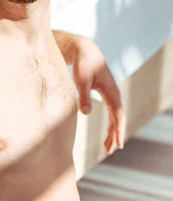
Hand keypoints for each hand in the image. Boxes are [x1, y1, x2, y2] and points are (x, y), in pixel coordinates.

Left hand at [71, 37, 125, 153]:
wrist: (84, 50)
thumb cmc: (83, 64)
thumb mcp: (81, 80)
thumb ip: (83, 96)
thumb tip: (86, 113)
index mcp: (111, 92)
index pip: (118, 115)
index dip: (118, 131)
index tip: (118, 145)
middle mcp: (114, 93)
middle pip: (118, 118)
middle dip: (115, 135)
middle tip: (111, 151)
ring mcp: (110, 93)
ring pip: (115, 116)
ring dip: (112, 131)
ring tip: (108, 146)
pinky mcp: (104, 92)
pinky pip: (111, 112)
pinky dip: (110, 123)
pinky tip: (107, 132)